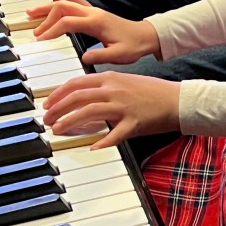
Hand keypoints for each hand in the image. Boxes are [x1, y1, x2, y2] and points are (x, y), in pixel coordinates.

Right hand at [28, 0, 160, 63]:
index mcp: (97, 23)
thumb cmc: (134, 46)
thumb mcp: (119, 56)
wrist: (147, 37)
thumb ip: (101, 56)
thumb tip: (83, 57)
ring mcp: (94, 11)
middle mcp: (94, 13)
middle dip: (45, 17)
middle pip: (63, 8)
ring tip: (32, 12)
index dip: (52, 30)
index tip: (41, 40)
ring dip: (49, 6)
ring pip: (67, 2)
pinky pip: (75, 1)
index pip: (68, 22)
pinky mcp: (95, 13)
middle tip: (33, 29)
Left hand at [42, 70, 180, 149]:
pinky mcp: (134, 122)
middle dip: (58, 109)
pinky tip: (92, 148)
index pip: (76, 83)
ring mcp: (124, 105)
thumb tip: (83, 95)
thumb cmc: (152, 92)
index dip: (58, 94)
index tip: (47, 104)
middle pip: (78, 97)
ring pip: (89, 112)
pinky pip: (115, 134)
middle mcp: (115, 89)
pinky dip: (102, 142)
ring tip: (58, 130)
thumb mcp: (125, 82)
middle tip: (47, 120)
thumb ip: (104, 86)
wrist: (177, 99)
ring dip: (70, 122)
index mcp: (111, 78)